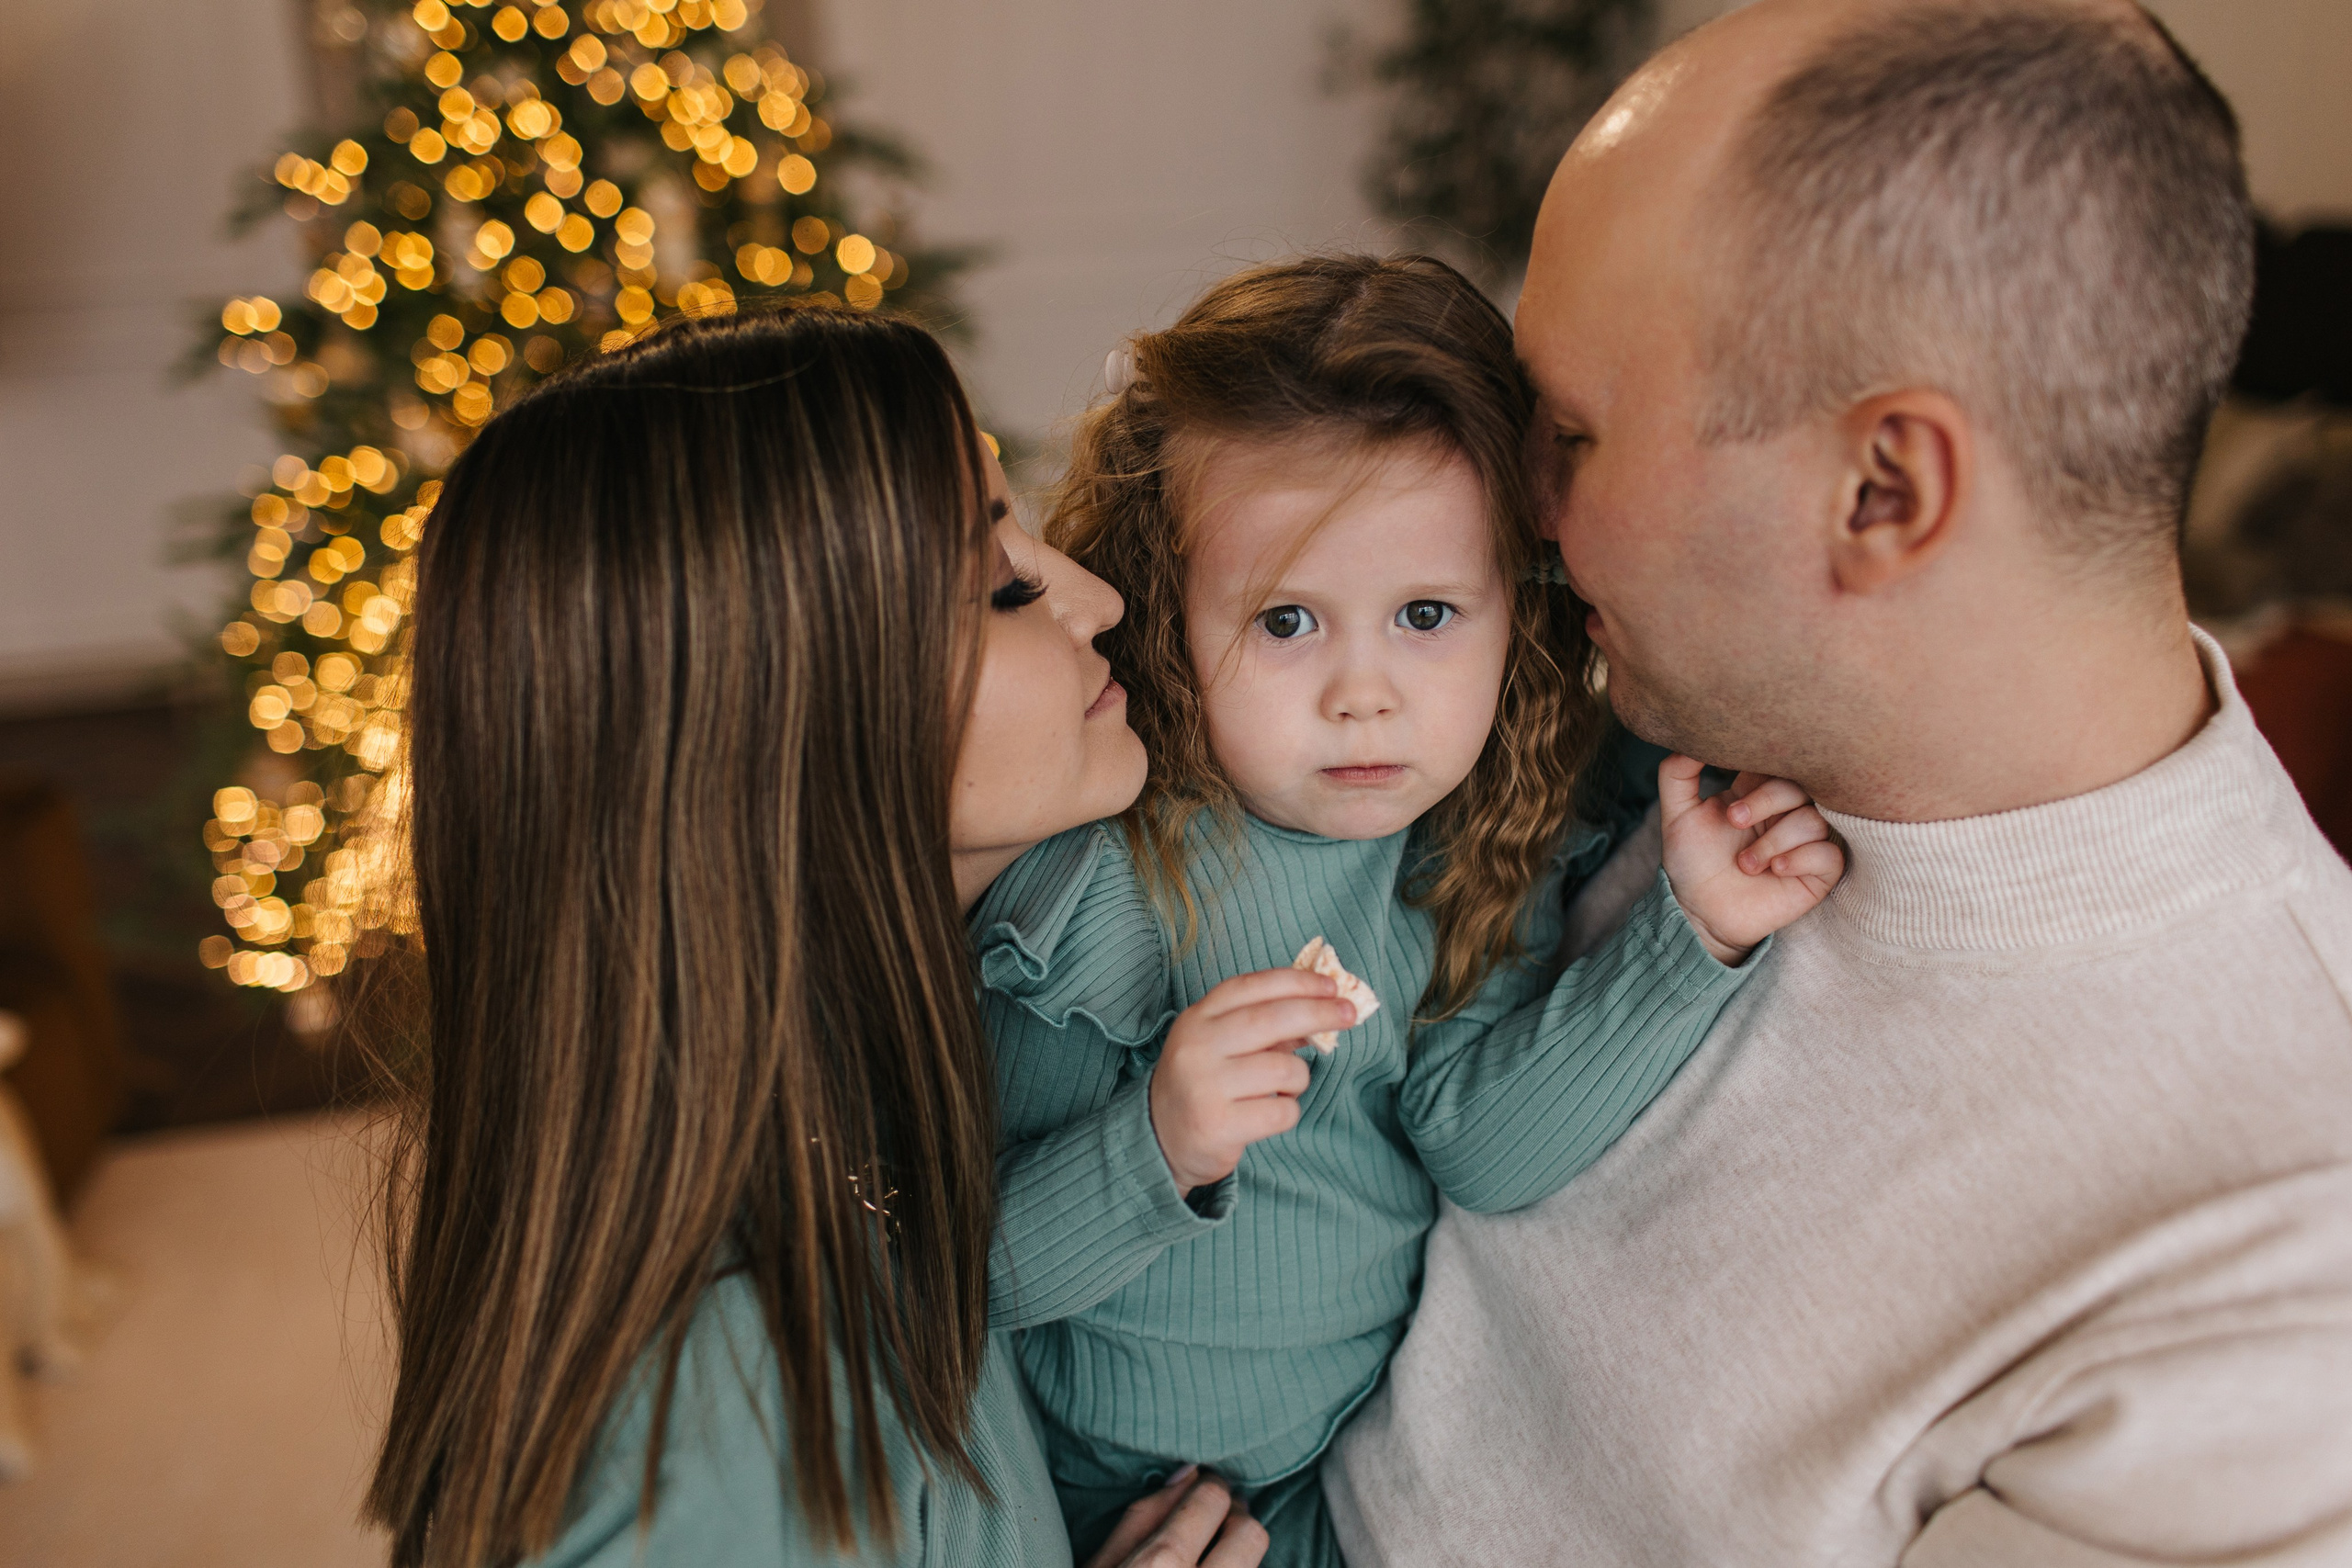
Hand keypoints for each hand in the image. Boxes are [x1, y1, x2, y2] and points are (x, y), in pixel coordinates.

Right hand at [1083, 1468, 1268, 1567]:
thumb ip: (1141, 1519)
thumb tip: (1186, 1473)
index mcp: (1158, 1566)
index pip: (1212, 1501)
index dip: (1212, 1485)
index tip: (1205, 1484)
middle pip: (1251, 1535)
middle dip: (1237, 1516)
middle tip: (1218, 1515)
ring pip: (1255, 1565)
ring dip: (1240, 1550)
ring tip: (1216, 1548)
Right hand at [1149, 969, 1356, 1194]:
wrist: (1160, 1138)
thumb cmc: (1204, 1083)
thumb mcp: (1222, 1043)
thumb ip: (1264, 1025)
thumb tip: (1322, 1010)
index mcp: (1198, 1018)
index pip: (1252, 987)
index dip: (1296, 982)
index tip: (1330, 986)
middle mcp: (1197, 1046)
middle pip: (1272, 1019)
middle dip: (1318, 1013)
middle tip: (1349, 1013)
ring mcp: (1206, 1086)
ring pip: (1283, 1069)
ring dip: (1298, 1078)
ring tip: (1284, 1087)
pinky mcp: (1218, 1124)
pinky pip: (1281, 1111)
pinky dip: (1288, 1112)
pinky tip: (1270, 1113)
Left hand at [1657, 756, 1844, 963]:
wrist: (1699, 912)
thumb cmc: (1692, 863)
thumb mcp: (1677, 814)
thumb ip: (1677, 773)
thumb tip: (1691, 738)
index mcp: (1758, 792)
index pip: (1777, 764)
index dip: (1758, 773)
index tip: (1730, 794)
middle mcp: (1786, 812)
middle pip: (1800, 786)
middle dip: (1766, 801)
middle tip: (1733, 822)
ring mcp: (1805, 842)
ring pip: (1815, 820)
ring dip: (1775, 840)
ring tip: (1746, 864)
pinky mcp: (1819, 873)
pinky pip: (1831, 855)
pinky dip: (1802, 859)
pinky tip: (1775, 871)